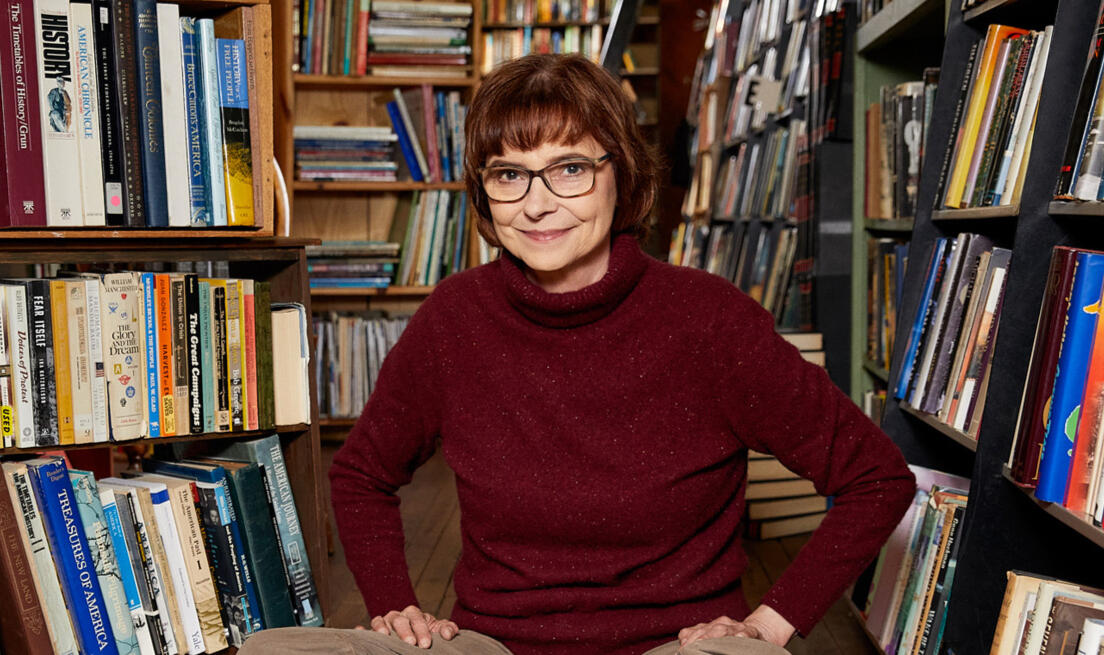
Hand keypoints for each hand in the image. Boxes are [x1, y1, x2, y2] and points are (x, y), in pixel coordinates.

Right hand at [364, 605, 458, 648]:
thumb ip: (448, 629)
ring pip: (380, 620)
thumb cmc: (428, 635)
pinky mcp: (374, 632)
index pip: (416, 618)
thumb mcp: (440, 631)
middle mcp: (397, 616)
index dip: (421, 630)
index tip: (426, 644)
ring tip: (385, 638)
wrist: (418, 641)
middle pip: (399, 619)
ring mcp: (384, 623)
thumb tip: (447, 634)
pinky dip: (362, 630)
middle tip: (411, 644)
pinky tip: (361, 632)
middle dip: (405, 631)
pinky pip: (367, 628)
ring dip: (382, 628)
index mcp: (413, 613)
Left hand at [678, 605, 793, 649]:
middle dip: (699, 638)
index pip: (696, 630)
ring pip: (725, 630)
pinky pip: (747, 632)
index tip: (681, 648)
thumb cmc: (729, 638)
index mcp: (710, 626)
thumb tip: (682, 642)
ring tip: (707, 643)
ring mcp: (737, 627)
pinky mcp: (751, 632)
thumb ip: (697, 637)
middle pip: (708, 629)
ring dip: (716, 635)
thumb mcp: (712, 636)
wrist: (756, 631)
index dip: (688, 639)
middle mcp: (722, 624)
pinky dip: (743, 635)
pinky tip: (739, 637)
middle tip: (689, 647)